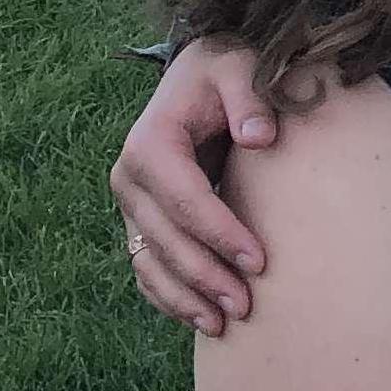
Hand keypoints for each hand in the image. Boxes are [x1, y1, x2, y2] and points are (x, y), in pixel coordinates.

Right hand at [111, 38, 277, 333]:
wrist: (202, 72)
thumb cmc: (227, 69)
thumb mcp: (241, 67)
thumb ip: (251, 96)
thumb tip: (259, 136)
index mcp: (151, 143)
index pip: (186, 199)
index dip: (220, 233)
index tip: (260, 260)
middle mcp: (130, 177)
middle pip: (167, 239)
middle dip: (206, 276)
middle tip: (247, 305)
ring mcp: (131, 203)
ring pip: (151, 261)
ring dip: (184, 296)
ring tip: (224, 323)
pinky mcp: (141, 219)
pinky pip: (146, 266)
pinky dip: (168, 296)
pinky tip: (198, 318)